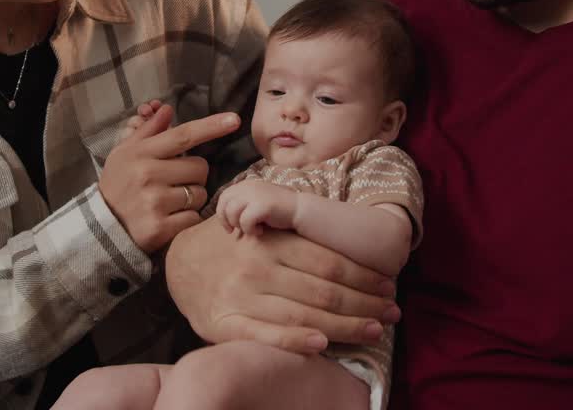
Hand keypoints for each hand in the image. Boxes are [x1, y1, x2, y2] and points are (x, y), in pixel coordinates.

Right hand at [98, 104, 239, 253]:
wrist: (99, 227)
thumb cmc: (117, 184)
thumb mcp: (124, 153)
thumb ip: (148, 131)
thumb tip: (168, 109)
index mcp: (141, 153)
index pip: (183, 135)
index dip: (211, 127)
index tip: (234, 120)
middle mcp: (148, 174)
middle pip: (200, 168)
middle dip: (194, 175)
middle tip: (175, 182)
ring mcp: (155, 202)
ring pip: (199, 194)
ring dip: (191, 198)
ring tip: (170, 202)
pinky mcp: (160, 227)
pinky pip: (193, 217)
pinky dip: (186, 219)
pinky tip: (170, 219)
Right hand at [165, 217, 399, 353]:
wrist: (180, 262)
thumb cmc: (234, 245)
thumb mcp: (264, 227)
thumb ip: (298, 235)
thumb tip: (348, 250)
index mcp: (272, 241)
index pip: (329, 262)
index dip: (364, 275)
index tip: (388, 285)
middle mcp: (259, 268)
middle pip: (324, 290)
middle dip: (365, 303)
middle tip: (392, 311)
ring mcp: (242, 298)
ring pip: (304, 314)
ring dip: (346, 324)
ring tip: (376, 329)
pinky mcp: (225, 324)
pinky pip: (266, 335)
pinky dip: (296, 340)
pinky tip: (322, 344)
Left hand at [216, 179, 299, 235]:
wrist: (299, 209)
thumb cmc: (277, 209)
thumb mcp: (257, 201)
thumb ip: (242, 204)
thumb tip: (224, 218)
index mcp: (245, 184)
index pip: (223, 197)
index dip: (222, 213)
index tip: (229, 227)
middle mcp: (248, 186)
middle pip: (225, 205)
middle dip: (227, 221)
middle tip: (237, 230)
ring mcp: (255, 194)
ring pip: (232, 213)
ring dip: (240, 225)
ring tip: (253, 228)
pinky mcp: (262, 205)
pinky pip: (245, 221)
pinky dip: (250, 230)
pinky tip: (260, 231)